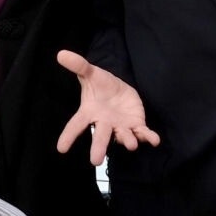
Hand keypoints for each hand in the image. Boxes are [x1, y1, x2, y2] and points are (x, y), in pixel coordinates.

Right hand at [55, 50, 159, 164]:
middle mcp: (105, 123)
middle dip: (99, 147)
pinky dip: (148, 137)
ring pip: (124, 137)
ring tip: (131, 145)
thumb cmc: (102, 86)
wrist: (120, 90)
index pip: (77, 125)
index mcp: (91, 112)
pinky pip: (142, 133)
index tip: (61, 149)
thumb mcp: (91, 73)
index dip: (68, 136)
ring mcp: (121, 127)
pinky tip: (155, 140)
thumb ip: (79, 66)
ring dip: (128, 141)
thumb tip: (61, 54)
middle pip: (101, 136)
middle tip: (96, 162)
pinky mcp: (136, 126)